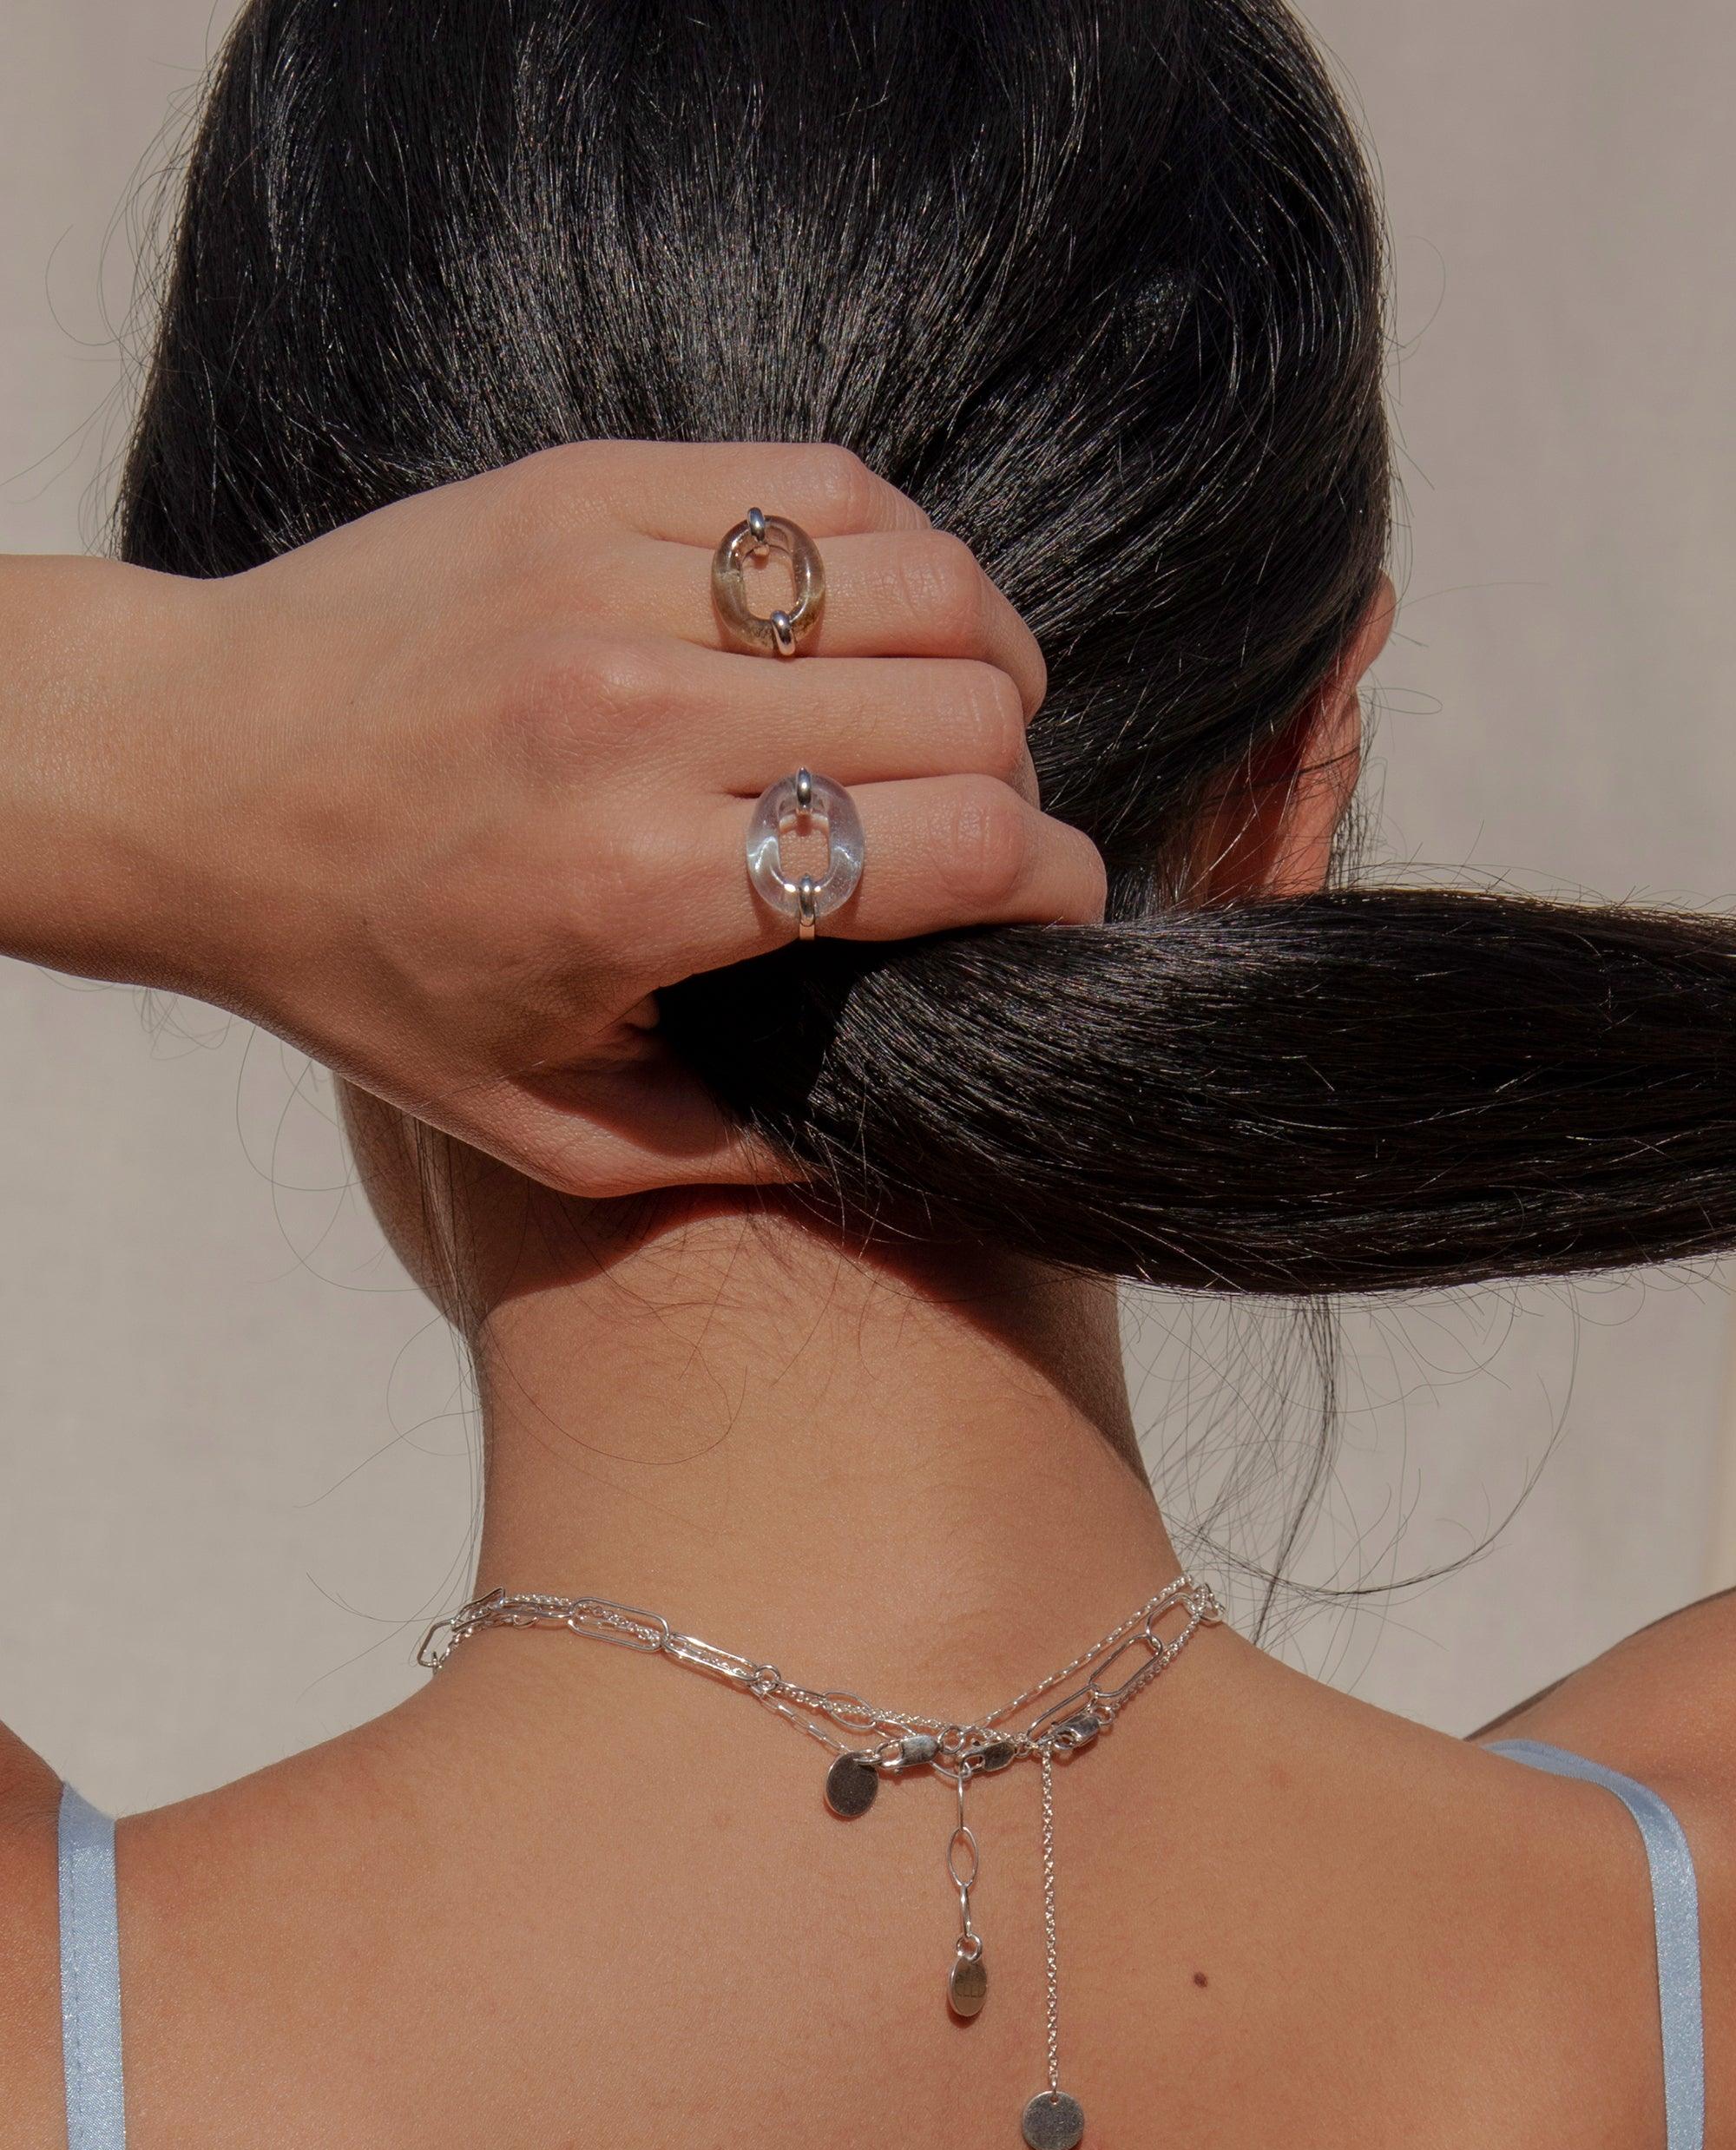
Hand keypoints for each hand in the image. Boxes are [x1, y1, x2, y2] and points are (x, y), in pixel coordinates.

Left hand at [48, 442, 1104, 1192]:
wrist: (191, 777)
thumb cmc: (365, 966)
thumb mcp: (546, 1127)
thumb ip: (739, 1142)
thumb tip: (895, 1108)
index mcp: (644, 886)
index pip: (959, 846)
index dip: (1054, 882)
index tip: (1051, 902)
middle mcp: (642, 718)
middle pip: (969, 710)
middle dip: (1019, 782)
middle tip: (979, 826)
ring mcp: (613, 580)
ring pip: (925, 577)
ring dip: (982, 655)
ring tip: (956, 713)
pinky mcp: (586, 486)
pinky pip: (825, 489)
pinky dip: (893, 553)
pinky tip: (866, 619)